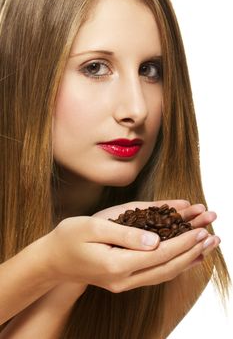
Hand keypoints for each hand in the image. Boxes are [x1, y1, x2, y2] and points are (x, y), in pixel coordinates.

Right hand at [46, 200, 218, 292]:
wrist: (54, 261)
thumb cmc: (70, 238)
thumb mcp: (94, 227)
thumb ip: (126, 233)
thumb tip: (155, 239)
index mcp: (116, 264)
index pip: (160, 253)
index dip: (183, 242)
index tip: (202, 230)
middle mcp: (123, 279)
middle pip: (167, 267)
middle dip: (192, 251)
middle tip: (213, 237)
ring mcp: (124, 283)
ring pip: (164, 274)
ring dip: (187, 260)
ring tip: (207, 247)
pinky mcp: (124, 281)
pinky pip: (156, 275)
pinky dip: (174, 265)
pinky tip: (186, 258)